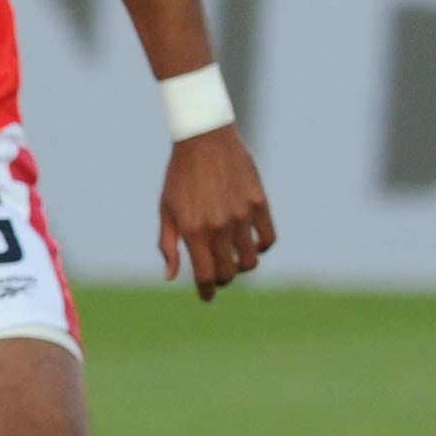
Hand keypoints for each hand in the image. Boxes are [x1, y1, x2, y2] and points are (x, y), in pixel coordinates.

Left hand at [157, 127, 273, 299]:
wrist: (203, 139)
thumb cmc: (180, 176)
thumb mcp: (166, 210)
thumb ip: (168, 245)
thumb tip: (171, 277)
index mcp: (194, 230)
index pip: (206, 275)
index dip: (206, 291)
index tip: (206, 296)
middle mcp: (219, 226)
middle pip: (229, 273)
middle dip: (222, 279)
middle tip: (217, 275)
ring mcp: (242, 215)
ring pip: (250, 260)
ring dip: (241, 266)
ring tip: (233, 259)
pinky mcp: (260, 203)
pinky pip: (268, 239)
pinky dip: (261, 247)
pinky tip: (251, 243)